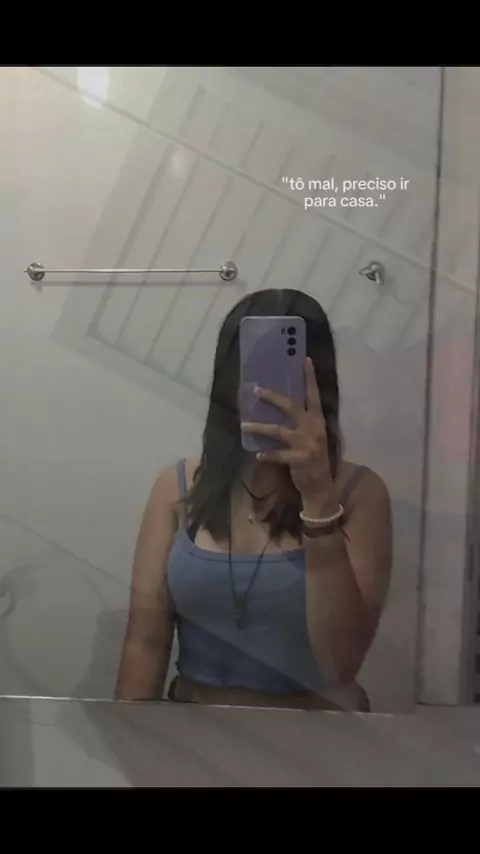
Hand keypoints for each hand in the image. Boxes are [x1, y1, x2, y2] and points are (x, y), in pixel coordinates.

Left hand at [241, 358, 335, 506]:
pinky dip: (267, 455)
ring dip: (259, 428)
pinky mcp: (299, 459)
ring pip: (278, 431)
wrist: (321, 486)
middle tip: (256, 390)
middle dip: (273, 398)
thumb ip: (301, 422)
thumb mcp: (312, 436)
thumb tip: (280, 405)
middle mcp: (313, 428)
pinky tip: (257, 454)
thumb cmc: (313, 458)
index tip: (305, 360)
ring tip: (243, 425)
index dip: (310, 378)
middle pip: (291, 407)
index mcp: (317, 421)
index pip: (313, 395)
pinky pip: (278, 455)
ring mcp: (307, 444)